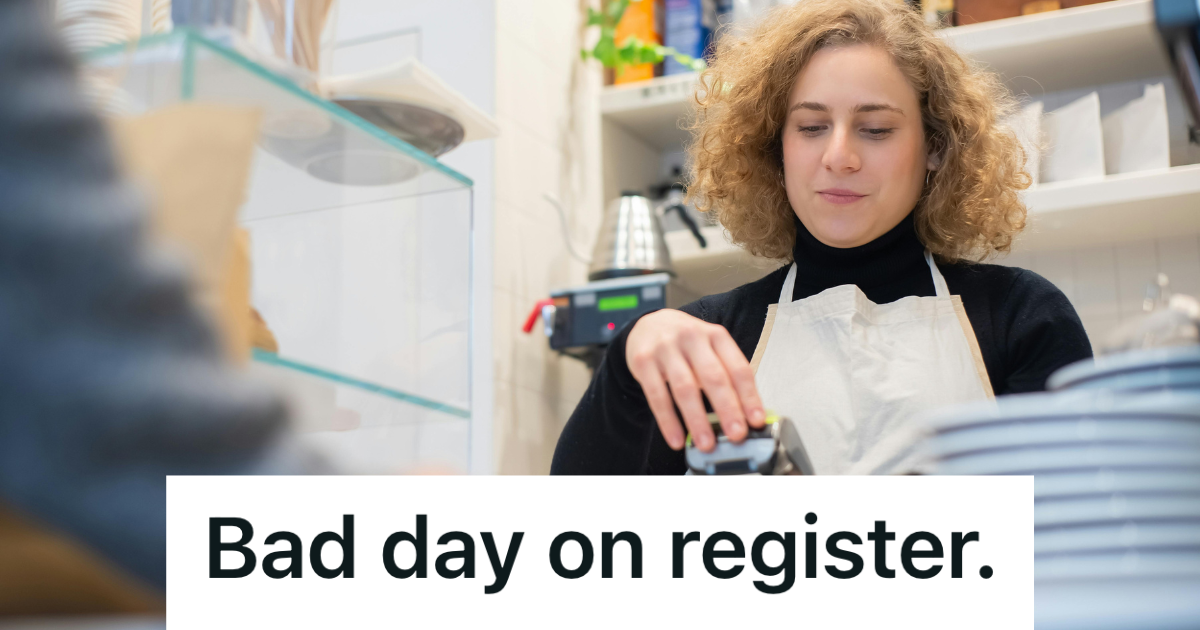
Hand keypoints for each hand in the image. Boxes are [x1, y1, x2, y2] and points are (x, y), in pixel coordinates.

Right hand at [625, 310, 765, 452]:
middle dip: (727, 409)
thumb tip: (744, 415)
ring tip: (706, 443)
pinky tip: (676, 438)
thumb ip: (726, 376)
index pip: (738, 368)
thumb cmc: (686, 344)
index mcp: (716, 336)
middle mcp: (692, 338)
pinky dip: (668, 421)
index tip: (756, 421)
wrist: (648, 324)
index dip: (749, 396)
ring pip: (685, 388)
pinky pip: (656, 395)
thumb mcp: (709, 349)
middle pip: (713, 376)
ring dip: (697, 420)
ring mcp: (665, 348)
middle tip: (737, 434)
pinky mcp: (643, 361)